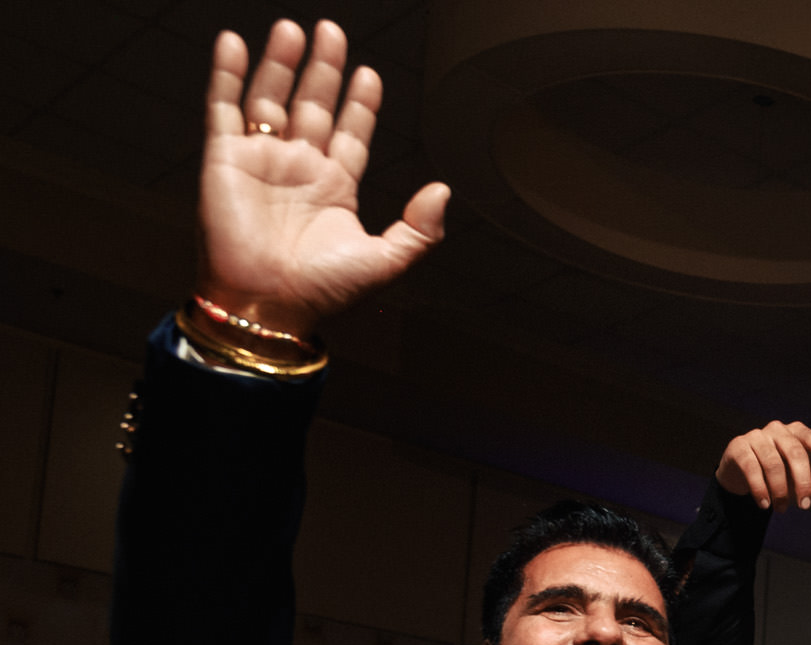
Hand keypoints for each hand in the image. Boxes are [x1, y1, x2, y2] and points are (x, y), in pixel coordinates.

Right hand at [197, 21, 447, 337]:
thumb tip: (444, 190)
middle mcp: (299, 168)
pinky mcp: (224, 159)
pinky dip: (228, 74)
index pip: (351, 133)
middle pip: (314, 105)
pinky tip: (235, 43)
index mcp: (336, 188)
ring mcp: (261, 160)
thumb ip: (420, 229)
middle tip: (333, 31)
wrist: (267, 305)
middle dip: (324, 69)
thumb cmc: (322, 291)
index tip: (369, 73)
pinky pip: (223, 107)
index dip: (360, 103)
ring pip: (271, 98)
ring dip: (282, 63)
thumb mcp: (385, 260)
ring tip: (294, 30)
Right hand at [715, 421, 810, 511]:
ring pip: (772, 463)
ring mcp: (756, 436)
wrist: (742, 474)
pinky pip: (751, 468)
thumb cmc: (781, 471)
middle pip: (793, 452)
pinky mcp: (738, 447)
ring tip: (782, 509)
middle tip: (805, 504)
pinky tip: (765, 504)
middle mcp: (776, 429)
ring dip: (780, 490)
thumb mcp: (807, 473)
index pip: (809, 436)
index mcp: (795, 432)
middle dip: (802, 481)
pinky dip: (760, 489)